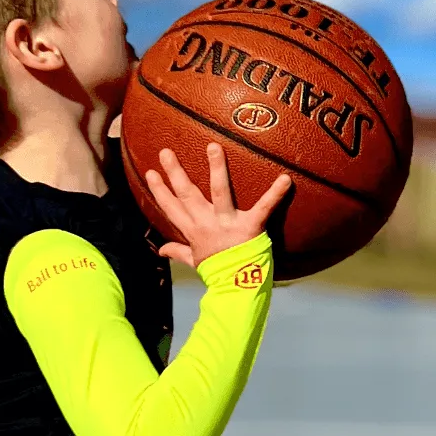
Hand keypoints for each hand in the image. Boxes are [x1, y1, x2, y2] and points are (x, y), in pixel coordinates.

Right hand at [145, 143, 291, 267]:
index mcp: (194, 230)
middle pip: (188, 194)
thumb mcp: (194, 261)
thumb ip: (178, 251)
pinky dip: (275, 194)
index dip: (160, 190)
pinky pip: (264, 208)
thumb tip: (161, 249)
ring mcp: (228, 223)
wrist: (236, 288)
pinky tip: (285, 179)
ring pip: (219, 191)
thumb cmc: (217, 272)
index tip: (150, 172)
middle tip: (166, 151)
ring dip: (216, 169)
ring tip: (213, 147)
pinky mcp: (251, 227)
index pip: (172, 208)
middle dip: (176, 172)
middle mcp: (207, 223)